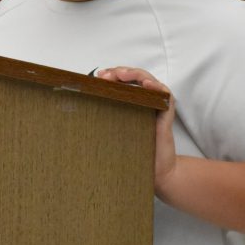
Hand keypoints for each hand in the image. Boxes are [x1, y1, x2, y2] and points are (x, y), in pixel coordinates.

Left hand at [97, 67, 177, 195]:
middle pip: (134, 77)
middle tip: (106, 75)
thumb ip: (104, 120)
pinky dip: (156, 86)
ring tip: (122, 75)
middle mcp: (145, 101)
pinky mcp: (166, 112)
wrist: (157, 171)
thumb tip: (79, 111)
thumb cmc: (135, 154)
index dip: (112, 75)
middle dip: (119, 72)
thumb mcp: (114, 133)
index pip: (123, 81)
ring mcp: (156, 105)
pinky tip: (146, 85)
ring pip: (148, 80)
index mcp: (133, 103)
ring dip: (134, 74)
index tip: (98, 76)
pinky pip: (165, 94)